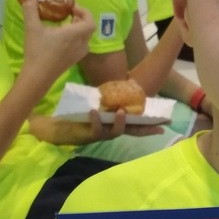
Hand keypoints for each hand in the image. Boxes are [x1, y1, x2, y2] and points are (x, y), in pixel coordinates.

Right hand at [21, 0, 94, 87]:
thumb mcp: (32, 27)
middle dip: (81, 18)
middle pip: (89, 28)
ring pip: (86, 37)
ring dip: (79, 28)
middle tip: (68, 13)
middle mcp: (80, 44)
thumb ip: (31, 9)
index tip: (71, 8)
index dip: (84, 11)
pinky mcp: (74, 60)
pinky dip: (77, 38)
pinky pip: (82, 45)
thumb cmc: (37, 51)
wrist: (38, 76)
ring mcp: (79, 54)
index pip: (90, 21)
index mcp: (74, 34)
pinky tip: (63, 38)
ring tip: (66, 24)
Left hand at [28, 110, 162, 145]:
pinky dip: (96, 121)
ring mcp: (100, 134)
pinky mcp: (88, 136)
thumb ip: (106, 98)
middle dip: (147, 129)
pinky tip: (94, 112)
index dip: (151, 122)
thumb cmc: (74, 113)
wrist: (53, 124)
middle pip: (133, 131)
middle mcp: (110, 130)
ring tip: (122, 112)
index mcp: (114, 122)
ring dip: (121, 123)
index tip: (166, 122)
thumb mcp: (94, 102)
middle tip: (159, 126)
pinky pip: (95, 130)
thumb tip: (119, 83)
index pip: (136, 123)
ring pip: (116, 132)